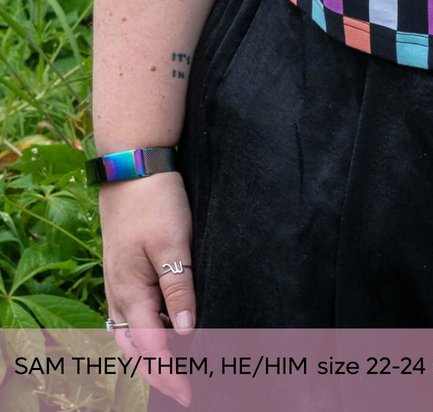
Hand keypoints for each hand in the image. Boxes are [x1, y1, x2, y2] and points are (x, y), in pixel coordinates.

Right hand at [99, 171, 194, 406]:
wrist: (132, 168)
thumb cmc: (155, 202)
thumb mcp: (173, 243)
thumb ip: (179, 287)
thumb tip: (186, 331)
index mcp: (130, 293)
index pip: (151, 348)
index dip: (170, 374)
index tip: (189, 394)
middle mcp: (119, 296)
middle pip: (135, 350)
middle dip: (158, 374)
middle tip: (183, 392)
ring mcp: (118, 285)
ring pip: (129, 336)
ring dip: (148, 358)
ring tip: (172, 373)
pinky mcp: (123, 272)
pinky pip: (130, 317)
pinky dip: (143, 335)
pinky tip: (161, 333)